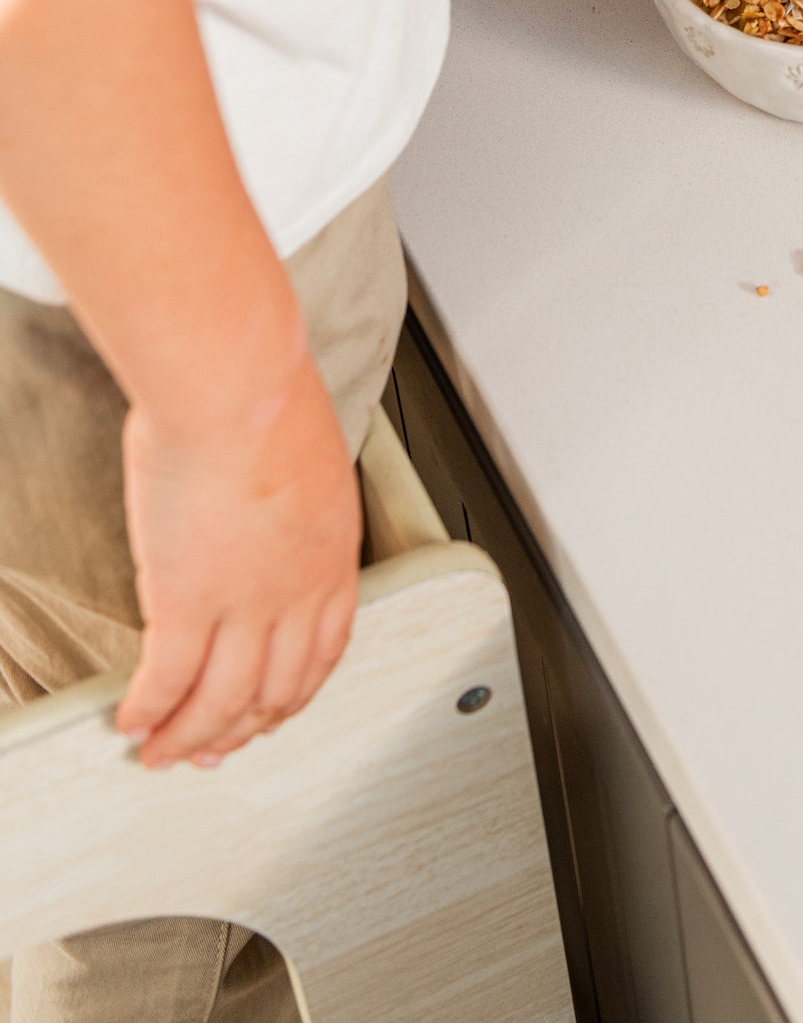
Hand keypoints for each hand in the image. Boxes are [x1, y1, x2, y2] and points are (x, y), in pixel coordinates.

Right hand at [116, 356, 361, 769]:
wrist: (237, 385)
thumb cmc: (266, 396)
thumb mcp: (306, 458)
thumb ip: (290, 499)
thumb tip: (262, 507)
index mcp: (333, 551)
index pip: (327, 648)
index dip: (297, 692)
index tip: (276, 711)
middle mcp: (297, 589)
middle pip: (276, 688)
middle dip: (244, 729)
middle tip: (216, 749)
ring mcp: (244, 602)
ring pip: (223, 700)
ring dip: (190, 737)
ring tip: (162, 753)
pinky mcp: (187, 601)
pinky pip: (168, 679)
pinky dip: (150, 709)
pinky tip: (133, 721)